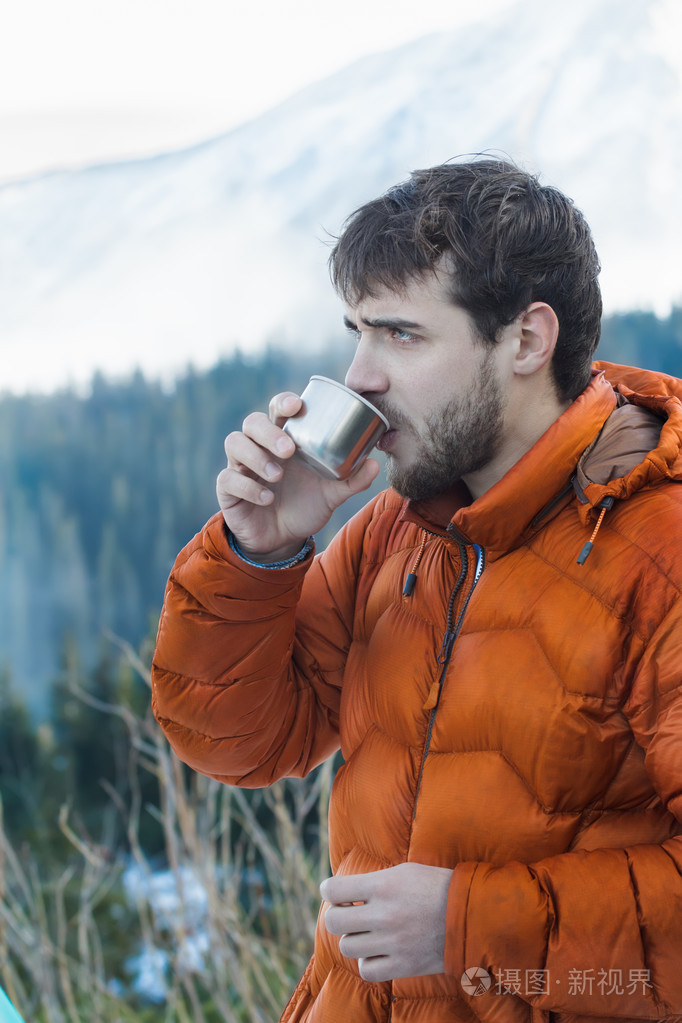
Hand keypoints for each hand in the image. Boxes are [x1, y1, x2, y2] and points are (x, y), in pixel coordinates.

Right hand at [217, 391, 379, 561]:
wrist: (283, 540)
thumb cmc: (306, 506)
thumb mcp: (332, 495)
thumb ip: (351, 480)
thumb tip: (374, 464)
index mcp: (284, 440)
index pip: (277, 409)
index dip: (283, 402)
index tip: (297, 405)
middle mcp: (259, 448)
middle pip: (252, 422)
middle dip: (268, 432)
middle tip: (289, 450)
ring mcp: (240, 466)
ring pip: (234, 443)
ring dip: (255, 456)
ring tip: (277, 476)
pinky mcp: (228, 489)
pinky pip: (228, 479)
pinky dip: (248, 486)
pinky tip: (266, 498)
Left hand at [320, 862, 451, 982]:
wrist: (472, 914)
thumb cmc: (435, 886)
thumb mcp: (404, 871)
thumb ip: (373, 881)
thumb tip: (343, 891)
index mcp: (383, 885)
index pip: (333, 890)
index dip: (329, 891)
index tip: (337, 893)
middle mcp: (384, 914)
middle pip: (333, 922)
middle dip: (338, 917)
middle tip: (351, 914)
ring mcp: (393, 942)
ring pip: (347, 947)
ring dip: (354, 939)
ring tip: (369, 932)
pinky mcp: (404, 965)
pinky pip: (367, 970)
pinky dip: (368, 962)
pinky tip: (379, 952)